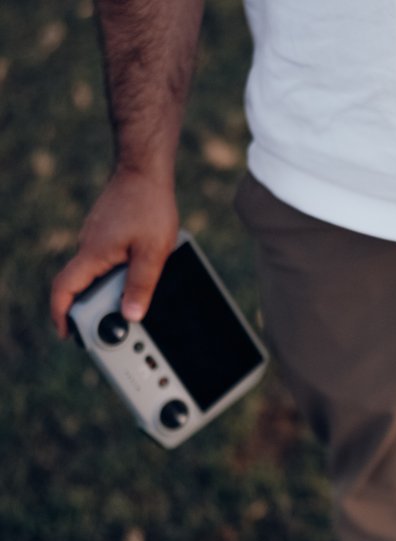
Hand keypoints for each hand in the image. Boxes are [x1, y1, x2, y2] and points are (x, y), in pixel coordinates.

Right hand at [50, 168, 178, 337]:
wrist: (144, 171)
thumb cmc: (149, 206)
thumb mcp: (153, 252)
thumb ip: (142, 284)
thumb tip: (131, 315)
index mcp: (92, 254)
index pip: (64, 290)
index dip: (61, 315)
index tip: (68, 333)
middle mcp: (87, 246)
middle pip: (80, 286)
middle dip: (93, 309)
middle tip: (114, 325)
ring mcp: (96, 237)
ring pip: (96, 272)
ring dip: (108, 290)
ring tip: (133, 301)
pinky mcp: (106, 230)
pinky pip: (106, 258)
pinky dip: (116, 272)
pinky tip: (138, 272)